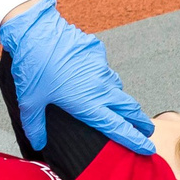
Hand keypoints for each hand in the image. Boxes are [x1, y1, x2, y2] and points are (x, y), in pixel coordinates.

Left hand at [0, 0, 157, 153]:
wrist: (35, 31)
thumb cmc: (32, 67)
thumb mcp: (30, 102)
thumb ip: (35, 126)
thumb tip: (38, 143)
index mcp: (87, 103)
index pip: (118, 127)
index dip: (135, 139)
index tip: (148, 148)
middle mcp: (100, 86)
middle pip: (129, 108)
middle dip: (141, 121)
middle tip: (146, 130)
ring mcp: (101, 67)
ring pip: (117, 87)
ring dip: (119, 99)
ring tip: (114, 105)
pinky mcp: (98, 51)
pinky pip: (104, 69)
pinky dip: (101, 77)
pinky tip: (88, 77)